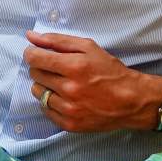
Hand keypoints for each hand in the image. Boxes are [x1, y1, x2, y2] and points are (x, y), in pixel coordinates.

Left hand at [24, 32, 161, 131]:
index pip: (35, 58)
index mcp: (74, 66)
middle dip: (42, 68)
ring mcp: (68, 109)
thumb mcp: (89, 48)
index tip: (37, 53)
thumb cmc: (110, 71)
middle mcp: (69, 89)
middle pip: (35, 75)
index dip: (32, 53)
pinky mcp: (69, 124)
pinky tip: (64, 98)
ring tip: (61, 83)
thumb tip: (30, 36)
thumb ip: (58, 40)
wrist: (131, 100)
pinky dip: (50, 102)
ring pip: (38, 93)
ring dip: (45, 86)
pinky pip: (45, 110)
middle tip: (57, 68)